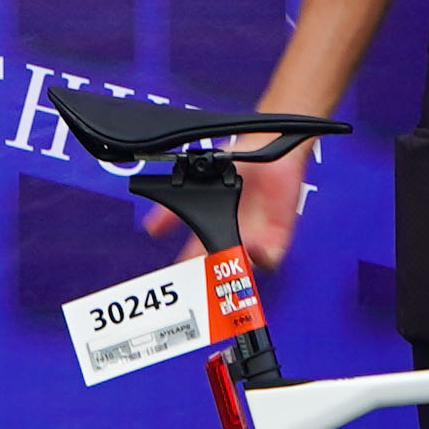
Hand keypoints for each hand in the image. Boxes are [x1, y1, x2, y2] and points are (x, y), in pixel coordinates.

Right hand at [134, 146, 311, 272]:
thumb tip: (151, 228)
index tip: (182, 280)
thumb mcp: (197, 185)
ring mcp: (257, 238)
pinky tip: (250, 245)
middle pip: (221, 270)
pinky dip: (260, 257)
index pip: (199, 260)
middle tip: (202, 280)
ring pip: (244, 269)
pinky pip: (271, 259)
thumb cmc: (239, 162)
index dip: (191, 272)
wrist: (268, 147)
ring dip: (234, 269)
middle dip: (211, 278)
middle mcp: (235, 236)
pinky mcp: (276, 235)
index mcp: (215, 228)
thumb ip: (174, 206)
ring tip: (223, 263)